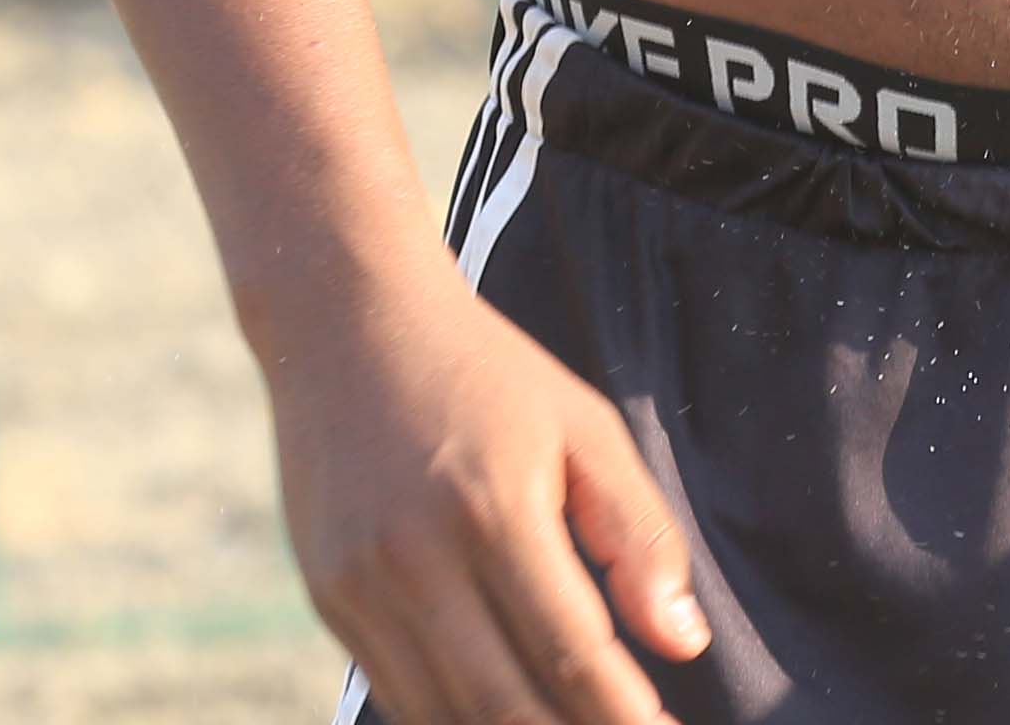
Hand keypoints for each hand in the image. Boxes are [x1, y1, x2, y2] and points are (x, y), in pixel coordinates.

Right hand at [259, 265, 710, 724]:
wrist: (346, 324)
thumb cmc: (484, 373)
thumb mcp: (582, 426)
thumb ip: (637, 534)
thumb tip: (681, 643)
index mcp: (493, 510)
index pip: (572, 654)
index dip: (623, 715)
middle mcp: (416, 560)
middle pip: (504, 705)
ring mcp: (361, 588)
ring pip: (445, 715)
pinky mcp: (329, 601)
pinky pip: (398, 693)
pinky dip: (453, 720)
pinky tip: (505, 713)